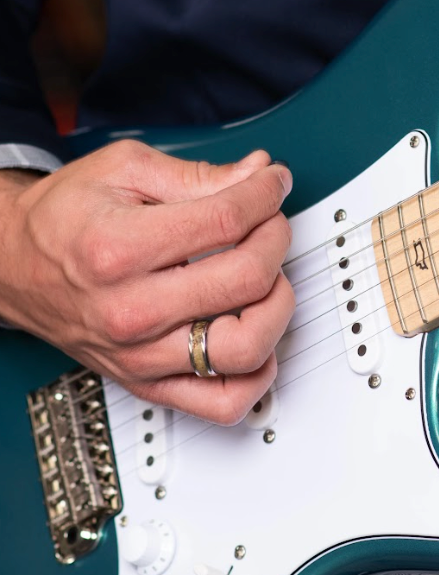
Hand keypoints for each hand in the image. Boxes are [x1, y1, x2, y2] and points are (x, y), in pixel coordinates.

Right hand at [0, 140, 293, 424]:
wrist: (13, 266)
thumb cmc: (64, 220)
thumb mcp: (122, 172)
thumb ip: (199, 175)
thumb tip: (259, 174)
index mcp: (120, 249)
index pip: (227, 222)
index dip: (265, 196)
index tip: (271, 187)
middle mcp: (132, 310)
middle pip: (246, 281)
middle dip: (275, 242)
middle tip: (270, 226)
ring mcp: (143, 355)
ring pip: (246, 348)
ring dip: (277, 308)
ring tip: (267, 283)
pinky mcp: (150, 383)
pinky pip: (225, 402)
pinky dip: (258, 376)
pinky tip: (255, 337)